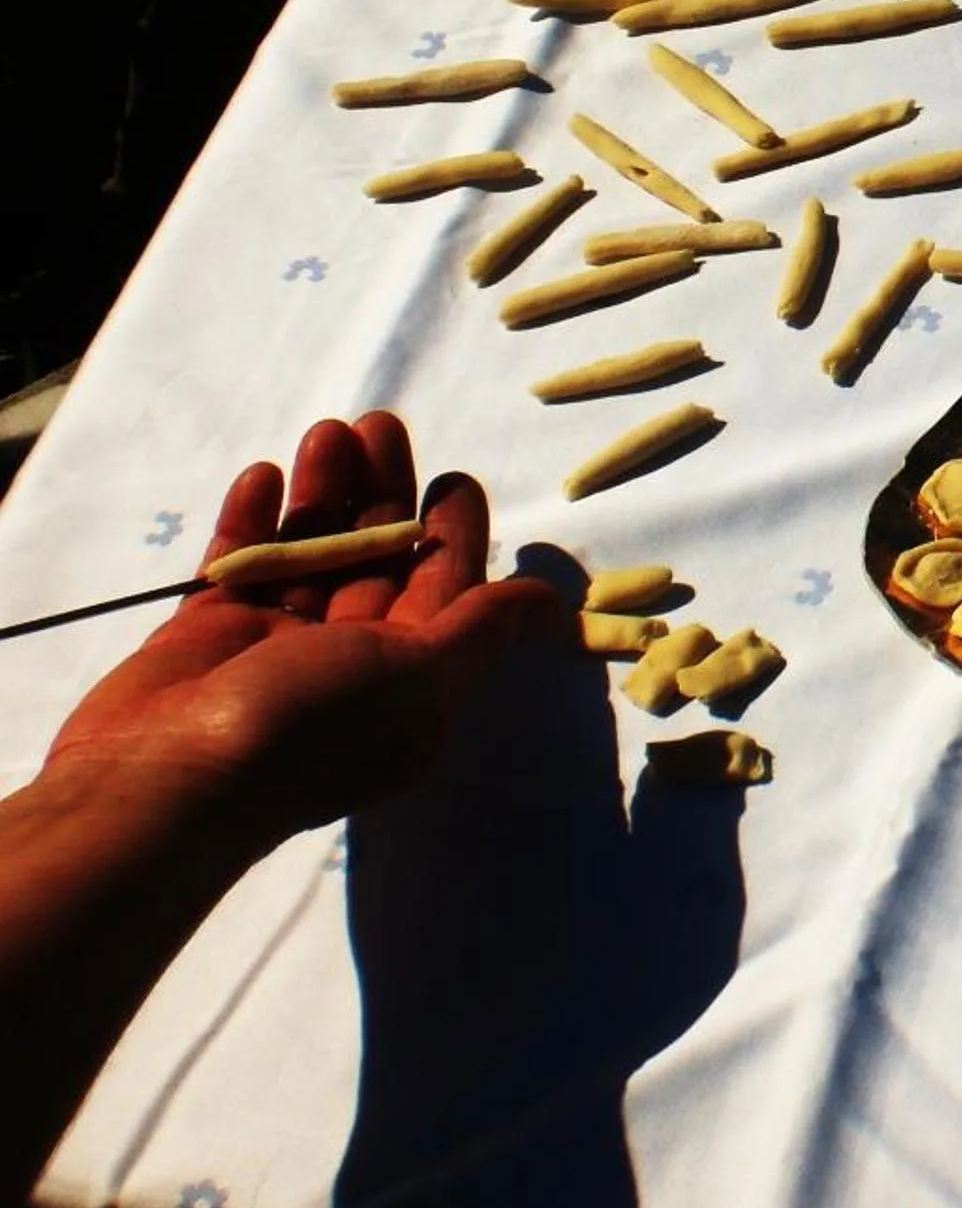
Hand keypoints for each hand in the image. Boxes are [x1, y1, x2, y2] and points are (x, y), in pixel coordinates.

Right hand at [41, 413, 572, 860]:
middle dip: (382, 493)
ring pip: (308, 555)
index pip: (443, 595)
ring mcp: (270, 650)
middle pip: (374, 561)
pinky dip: (249, 522)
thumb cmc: (310, 726)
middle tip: (381, 425)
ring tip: (329, 431)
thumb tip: (552, 608)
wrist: (165, 783)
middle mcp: (346, 666)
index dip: (452, 536)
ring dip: (321, 493)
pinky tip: (262, 475)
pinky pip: (236, 567)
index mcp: (408, 685)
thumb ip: (479, 633)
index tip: (453, 480)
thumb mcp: (421, 679)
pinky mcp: (203, 638)